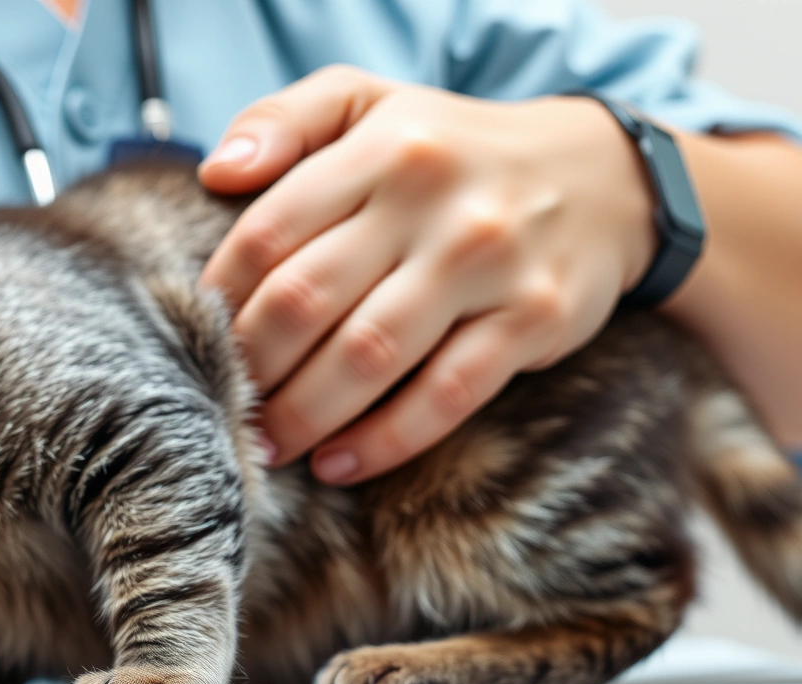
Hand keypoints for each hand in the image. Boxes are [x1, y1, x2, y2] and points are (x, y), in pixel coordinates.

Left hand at [198, 67, 657, 483]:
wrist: (605, 180)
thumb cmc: (454, 154)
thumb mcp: (372, 103)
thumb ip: (285, 120)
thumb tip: (214, 171)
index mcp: (381, 145)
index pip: (271, 229)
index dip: (221, 295)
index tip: (196, 337)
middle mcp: (433, 199)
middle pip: (307, 299)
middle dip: (252, 367)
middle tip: (225, 406)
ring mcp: (487, 261)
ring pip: (368, 356)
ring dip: (303, 414)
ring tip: (267, 446)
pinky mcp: (533, 319)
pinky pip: (444, 396)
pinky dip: (384, 440)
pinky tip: (339, 463)